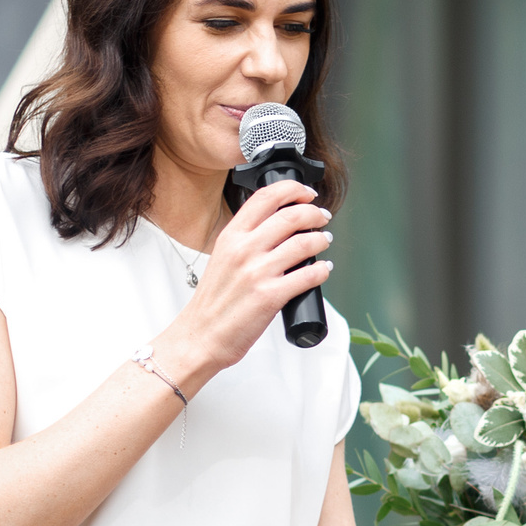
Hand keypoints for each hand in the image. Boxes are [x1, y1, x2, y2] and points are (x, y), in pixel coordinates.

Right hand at [151, 183, 332, 386]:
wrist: (201, 336)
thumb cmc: (213, 301)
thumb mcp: (222, 257)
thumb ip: (245, 239)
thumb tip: (278, 226)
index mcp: (230, 236)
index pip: (265, 197)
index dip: (292, 189)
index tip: (306, 193)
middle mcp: (243, 250)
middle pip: (290, 216)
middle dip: (314, 213)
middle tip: (322, 217)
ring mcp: (257, 273)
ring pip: (304, 243)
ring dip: (321, 240)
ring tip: (324, 241)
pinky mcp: (270, 296)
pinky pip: (308, 275)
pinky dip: (322, 270)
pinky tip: (324, 270)